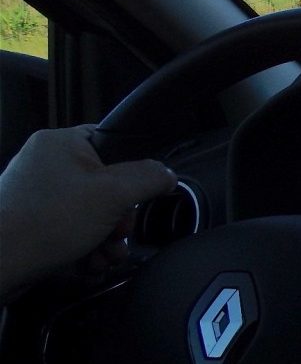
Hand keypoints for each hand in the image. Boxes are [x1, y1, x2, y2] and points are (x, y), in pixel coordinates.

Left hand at [0, 125, 176, 300]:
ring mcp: (35, 193)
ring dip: (106, 236)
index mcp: (61, 142)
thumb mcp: (114, 195)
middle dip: (119, 217)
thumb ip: (148, 179)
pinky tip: (90, 262)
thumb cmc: (49, 221)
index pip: (112, 144)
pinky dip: (84, 245)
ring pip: (89, 210)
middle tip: (119, 232)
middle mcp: (45, 162)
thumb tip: (167, 174)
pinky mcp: (29, 221)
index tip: (138, 196)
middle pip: (104, 184)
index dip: (132, 171)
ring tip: (107, 256)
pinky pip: (69, 226)